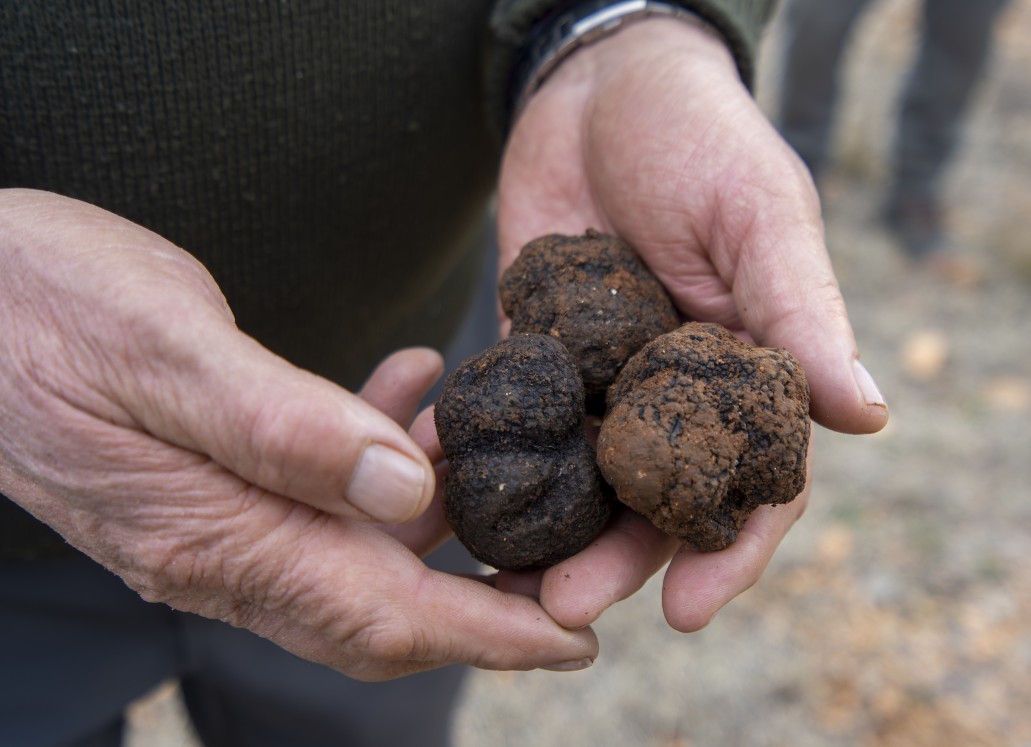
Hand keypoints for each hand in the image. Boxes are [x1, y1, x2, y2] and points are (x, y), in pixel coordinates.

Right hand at [0, 189, 596, 677]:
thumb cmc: (39, 303)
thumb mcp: (164, 347)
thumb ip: (282, 425)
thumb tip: (399, 491)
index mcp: (215, 535)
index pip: (380, 616)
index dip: (487, 636)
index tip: (573, 642)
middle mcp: (217, 549)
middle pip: (380, 607)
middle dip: (484, 604)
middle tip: (571, 572)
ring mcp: (209, 519)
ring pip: (356, 554)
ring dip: (437, 524)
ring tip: (510, 472)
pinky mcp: (203, 480)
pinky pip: (312, 492)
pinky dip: (375, 455)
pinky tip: (406, 389)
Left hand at [497, 20, 888, 630]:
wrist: (599, 84)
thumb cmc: (702, 138)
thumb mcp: (761, 217)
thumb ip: (801, 314)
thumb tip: (867, 414)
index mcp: (746, 373)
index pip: (752, 483)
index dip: (727, 552)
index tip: (688, 611)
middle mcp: (675, 392)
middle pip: (653, 502)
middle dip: (615, 560)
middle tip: (563, 607)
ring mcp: (602, 378)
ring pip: (579, 479)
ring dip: (545, 531)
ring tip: (499, 576)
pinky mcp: (536, 352)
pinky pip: (509, 417)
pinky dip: (479, 449)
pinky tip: (442, 473)